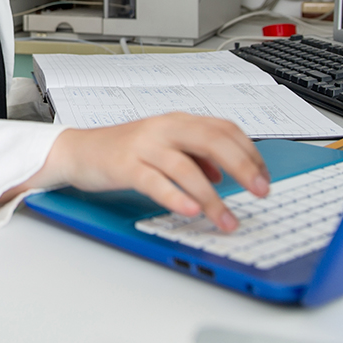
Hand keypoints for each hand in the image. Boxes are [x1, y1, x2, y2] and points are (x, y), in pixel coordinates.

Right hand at [9, 113, 269, 232]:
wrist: (78, 151)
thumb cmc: (123, 150)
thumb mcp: (164, 146)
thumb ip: (194, 155)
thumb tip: (223, 174)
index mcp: (178, 121)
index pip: (224, 128)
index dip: (250, 152)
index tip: (263, 178)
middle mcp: (164, 129)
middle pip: (212, 140)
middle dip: (242, 166)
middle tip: (260, 192)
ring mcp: (144, 146)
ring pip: (186, 167)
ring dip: (212, 198)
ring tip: (226, 220)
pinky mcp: (125, 166)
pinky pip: (155, 181)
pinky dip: (175, 196)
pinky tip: (189, 210)